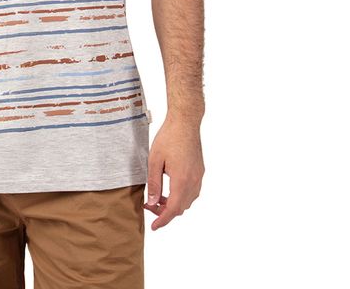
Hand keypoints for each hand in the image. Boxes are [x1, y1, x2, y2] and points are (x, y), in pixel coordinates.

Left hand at [143, 115, 204, 230]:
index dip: (163, 220)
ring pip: (188, 200)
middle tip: (149, 205)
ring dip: (174, 203)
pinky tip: (169, 187)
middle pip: (181, 207)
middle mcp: (194, 181)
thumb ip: (154, 183)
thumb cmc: (168, 138)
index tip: (154, 227)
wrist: (185, 122)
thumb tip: (153, 202)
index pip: (173, 209)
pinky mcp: (200, 171)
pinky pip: (192, 191)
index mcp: (182, 181)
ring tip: (158, 197)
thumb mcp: (155, 160)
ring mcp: (199, 176)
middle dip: (165, 211)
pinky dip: (181, 195)